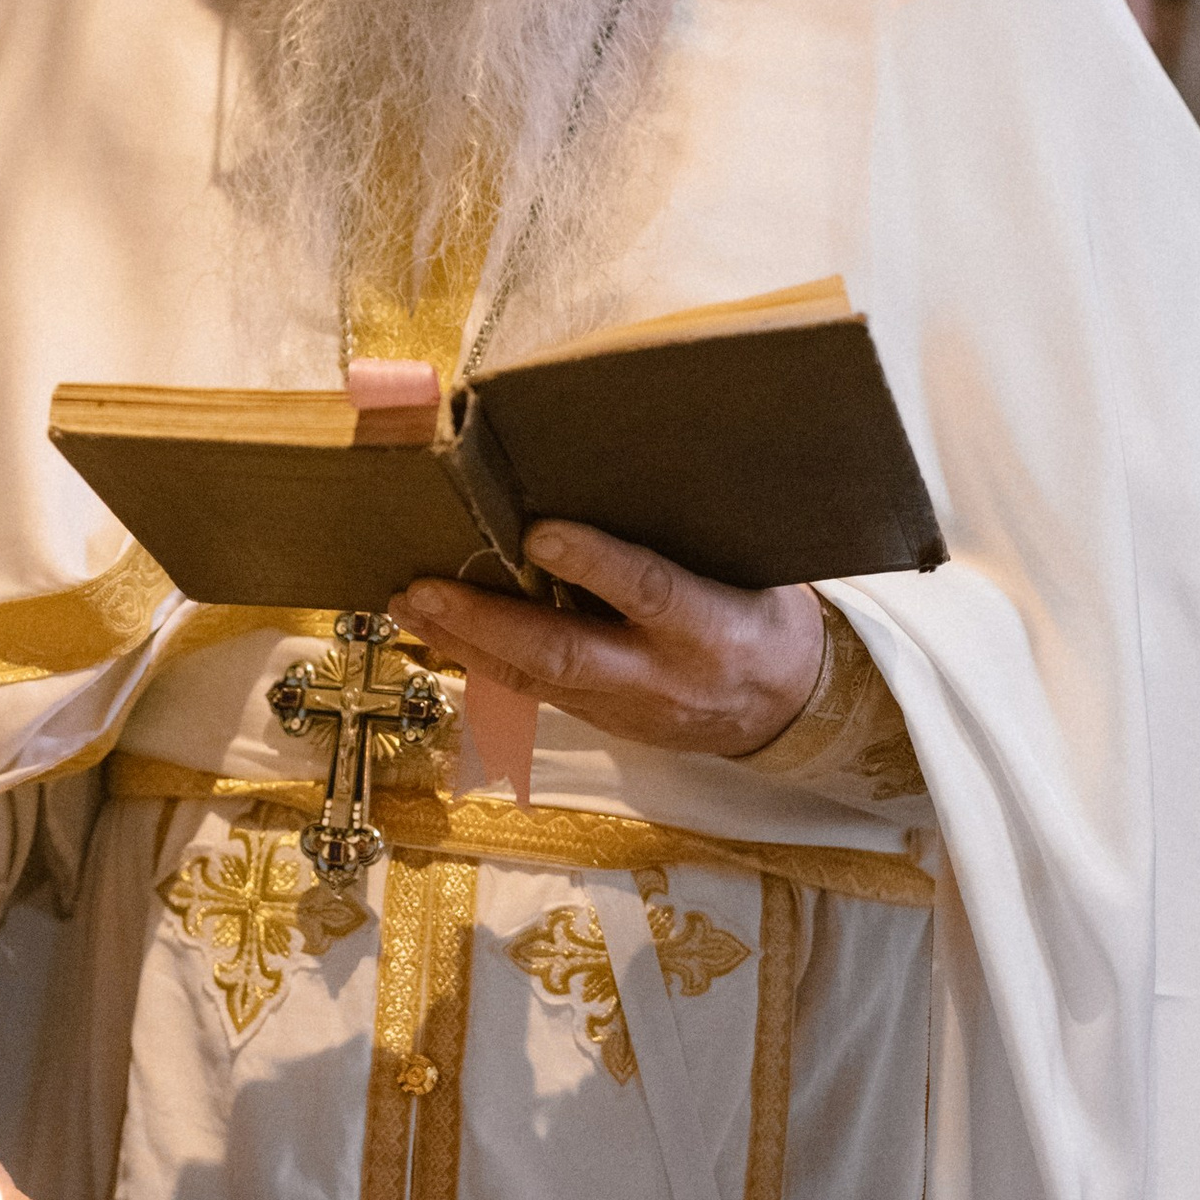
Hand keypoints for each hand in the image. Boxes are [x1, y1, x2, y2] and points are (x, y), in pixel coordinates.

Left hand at [397, 521, 827, 760]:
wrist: (789, 711)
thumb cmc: (765, 618)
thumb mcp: (750, 571)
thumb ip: (684, 543)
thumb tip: (605, 478)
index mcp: (712, 627)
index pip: (649, 592)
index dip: (593, 563)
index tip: (539, 531)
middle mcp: (663, 675)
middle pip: (565, 654)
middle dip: (488, 622)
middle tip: (426, 588)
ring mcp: (628, 708)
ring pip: (534, 680)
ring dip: (464, 642)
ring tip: (410, 605)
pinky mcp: (604, 721)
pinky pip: (533, 692)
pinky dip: (481, 660)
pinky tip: (440, 633)